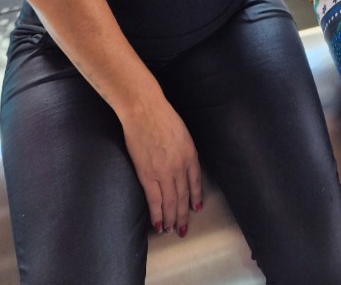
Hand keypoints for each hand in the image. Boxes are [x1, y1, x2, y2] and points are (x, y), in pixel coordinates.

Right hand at [121, 100, 203, 237]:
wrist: (144, 110)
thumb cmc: (161, 115)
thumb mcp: (182, 132)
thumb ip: (183, 149)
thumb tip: (181, 162)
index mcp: (190, 153)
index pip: (195, 181)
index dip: (196, 197)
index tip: (196, 208)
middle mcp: (180, 166)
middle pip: (183, 196)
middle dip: (184, 214)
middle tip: (183, 228)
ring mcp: (164, 172)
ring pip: (170, 202)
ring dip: (171, 218)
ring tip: (171, 230)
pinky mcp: (147, 175)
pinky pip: (154, 200)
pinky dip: (157, 214)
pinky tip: (159, 224)